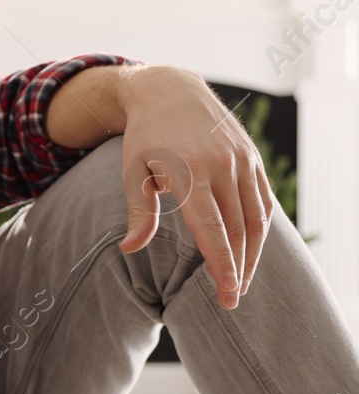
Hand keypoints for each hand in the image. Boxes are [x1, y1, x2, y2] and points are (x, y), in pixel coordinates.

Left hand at [115, 66, 279, 309]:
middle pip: (240, 229)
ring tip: (241, 282)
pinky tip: (251, 250)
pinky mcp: (252, 158)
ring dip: (253, 254)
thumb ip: (138, 212)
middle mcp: (223, 166)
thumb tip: (129, 249)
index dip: (222, 264)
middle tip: (231, 300)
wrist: (170, 92)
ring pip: (257, 218)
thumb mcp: (132, 172)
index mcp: (190, 172)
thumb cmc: (144, 139)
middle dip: (238, 269)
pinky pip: (263, 201)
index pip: (213, 228)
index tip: (227, 293)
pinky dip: (260, 228)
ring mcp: (242, 161)